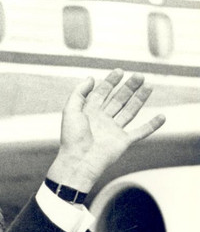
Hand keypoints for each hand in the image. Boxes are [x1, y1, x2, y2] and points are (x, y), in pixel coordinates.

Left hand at [47, 69, 165, 191]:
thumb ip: (78, 93)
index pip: (102, 93)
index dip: (110, 82)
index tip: (119, 71)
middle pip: (118, 100)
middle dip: (128, 87)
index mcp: (89, 113)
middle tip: (139, 76)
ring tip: (148, 86)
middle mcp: (102, 120)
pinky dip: (152, 125)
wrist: (79, 161)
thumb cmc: (72, 138)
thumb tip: (91, 78)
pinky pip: (140, 132)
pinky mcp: (123, 141)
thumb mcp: (70, 111)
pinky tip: (162, 117)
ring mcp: (113, 131)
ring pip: (130, 111)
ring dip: (140, 99)